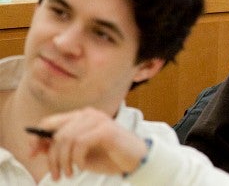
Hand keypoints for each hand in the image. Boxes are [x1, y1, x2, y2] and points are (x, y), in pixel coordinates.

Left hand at [29, 108, 148, 178]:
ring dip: (63, 161)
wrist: (136, 160)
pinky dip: (77, 159)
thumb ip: (60, 147)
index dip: (37, 138)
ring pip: (66, 140)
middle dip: (51, 157)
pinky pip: (80, 144)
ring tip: (69, 173)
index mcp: (81, 116)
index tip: (32, 153)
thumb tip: (36, 147)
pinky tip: (82, 166)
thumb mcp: (78, 153)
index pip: (49, 122)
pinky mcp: (105, 130)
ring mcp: (98, 120)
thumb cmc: (108, 155)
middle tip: (56, 173)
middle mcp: (88, 114)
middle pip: (56, 133)